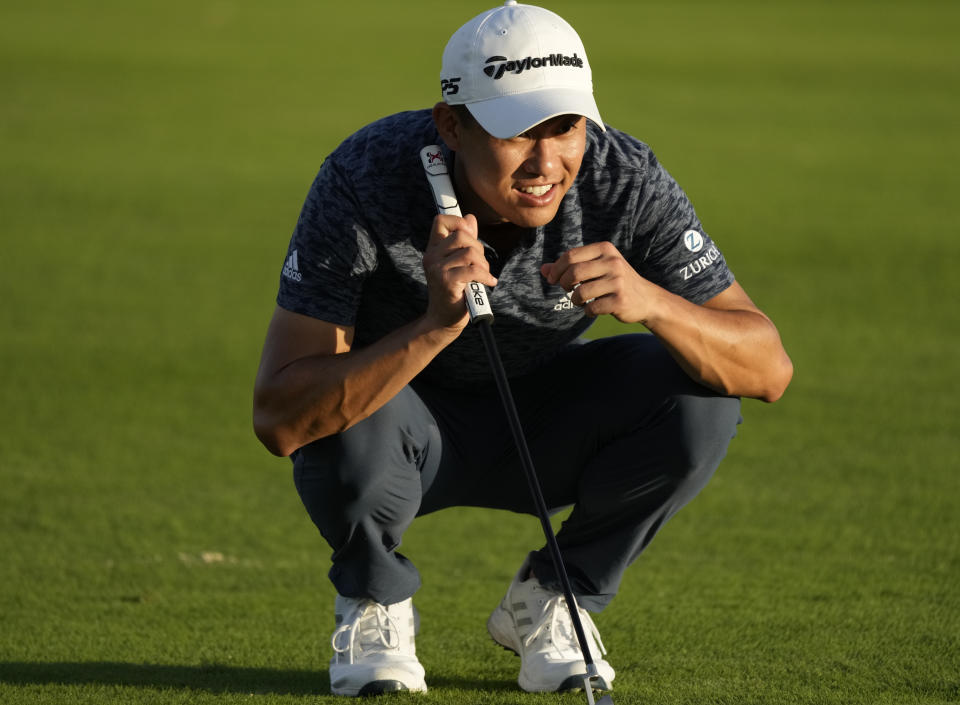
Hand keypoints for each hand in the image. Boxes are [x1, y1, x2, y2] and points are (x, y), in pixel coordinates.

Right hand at [422, 213, 497, 329]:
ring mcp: (437, 269)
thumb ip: (464, 240)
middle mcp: (431, 256)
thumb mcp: (458, 262)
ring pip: (469, 252)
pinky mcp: (447, 282)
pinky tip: (489, 282)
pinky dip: (486, 276)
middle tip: (481, 264)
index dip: (458, 222)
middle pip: (461, 234)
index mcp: (433, 249)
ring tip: (484, 275)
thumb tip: (470, 217)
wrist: (444, 319)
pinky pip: (473, 270)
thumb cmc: (454, 290)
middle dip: (478, 248)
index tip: (470, 236)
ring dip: (483, 263)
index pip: (441, 220)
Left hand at [541, 242, 658, 323]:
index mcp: (605, 249)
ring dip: (575, 300)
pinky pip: (591, 308)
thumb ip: (570, 266)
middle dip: (564, 284)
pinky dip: (588, 311)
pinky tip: (595, 309)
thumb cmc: (614, 281)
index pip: (570, 256)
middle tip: (567, 289)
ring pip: (580, 293)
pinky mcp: (620, 300)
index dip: (556, 269)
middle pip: (573, 273)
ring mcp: (618, 281)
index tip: (552, 279)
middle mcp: (613, 262)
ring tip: (581, 300)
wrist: (646, 299)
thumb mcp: (595, 267)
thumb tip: (542, 269)